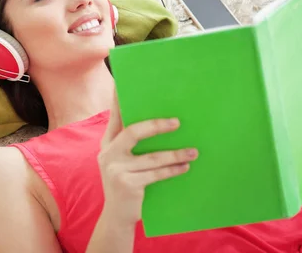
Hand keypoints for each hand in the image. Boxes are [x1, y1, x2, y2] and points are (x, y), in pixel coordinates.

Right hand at [98, 89, 197, 225]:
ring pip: (151, 157)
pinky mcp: (127, 184)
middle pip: (133, 132)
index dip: (120, 100)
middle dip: (156, 126)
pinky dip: (173, 170)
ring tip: (193, 151)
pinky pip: (156, 174)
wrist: (116, 217)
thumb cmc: (126, 182)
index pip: (115, 117)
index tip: (125, 83)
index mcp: (107, 143)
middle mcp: (108, 153)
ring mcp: (116, 169)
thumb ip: (131, 144)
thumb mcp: (122, 161)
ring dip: (175, 154)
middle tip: (177, 122)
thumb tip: (163, 122)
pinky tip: (186, 166)